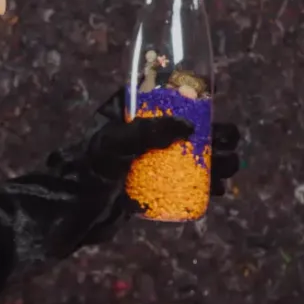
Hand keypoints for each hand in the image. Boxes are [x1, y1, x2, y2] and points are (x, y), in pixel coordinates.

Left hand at [95, 88, 241, 197]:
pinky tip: (217, 190)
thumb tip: (190, 126)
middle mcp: (147, 131)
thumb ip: (149, 131)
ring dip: (216, 162)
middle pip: (191, 128)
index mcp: (134, 111)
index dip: (199, 103)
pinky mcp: (154, 183)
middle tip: (229, 150)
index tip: (218, 118)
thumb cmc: (91, 166)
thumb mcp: (116, 142)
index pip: (171, 97)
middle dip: (216, 139)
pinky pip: (186, 179)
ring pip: (193, 155)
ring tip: (227, 173)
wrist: (74, 206)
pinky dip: (205, 183)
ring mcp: (151, 158)